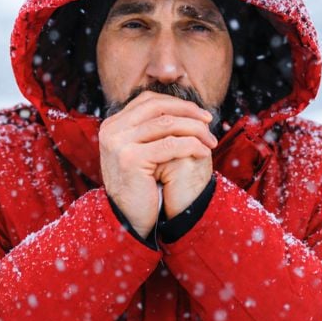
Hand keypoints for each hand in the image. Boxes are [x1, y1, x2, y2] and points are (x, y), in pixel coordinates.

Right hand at [99, 91, 215, 237]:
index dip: (176, 103)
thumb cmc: (140, 187)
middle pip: (157, 106)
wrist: (127, 220)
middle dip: (188, 111)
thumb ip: (149, 130)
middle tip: (208, 121)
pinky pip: (170, 145)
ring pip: (166, 124)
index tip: (198, 113)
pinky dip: (191, 145)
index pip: (148, 100)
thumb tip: (181, 108)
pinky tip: (203, 152)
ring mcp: (118, 143)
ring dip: (194, 129)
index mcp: (113, 125)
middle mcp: (112, 130)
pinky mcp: (130, 159)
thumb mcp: (139, 152)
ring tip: (210, 140)